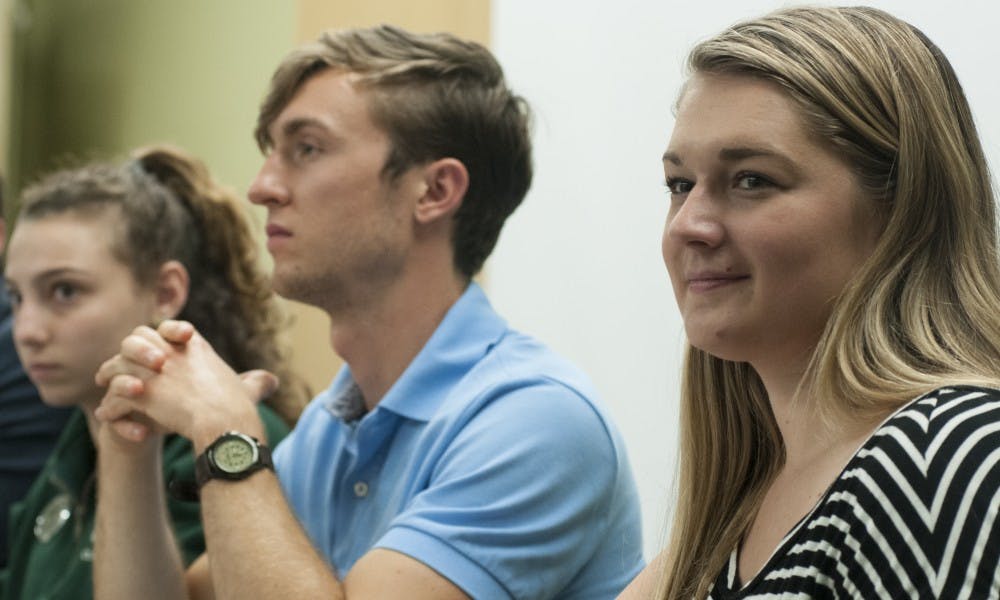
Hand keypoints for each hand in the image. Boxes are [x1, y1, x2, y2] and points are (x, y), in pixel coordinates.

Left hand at [95, 320, 274, 449]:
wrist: (225, 422)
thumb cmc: (239, 407)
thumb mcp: (249, 388)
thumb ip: (257, 382)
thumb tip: (272, 381)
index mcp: (194, 348)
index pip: (168, 329)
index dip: (160, 335)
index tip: (160, 350)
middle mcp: (171, 353)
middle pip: (137, 338)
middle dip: (127, 351)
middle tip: (119, 364)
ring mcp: (154, 372)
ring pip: (119, 363)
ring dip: (109, 374)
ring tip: (103, 385)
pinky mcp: (142, 393)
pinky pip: (115, 395)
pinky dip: (109, 407)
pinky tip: (106, 416)